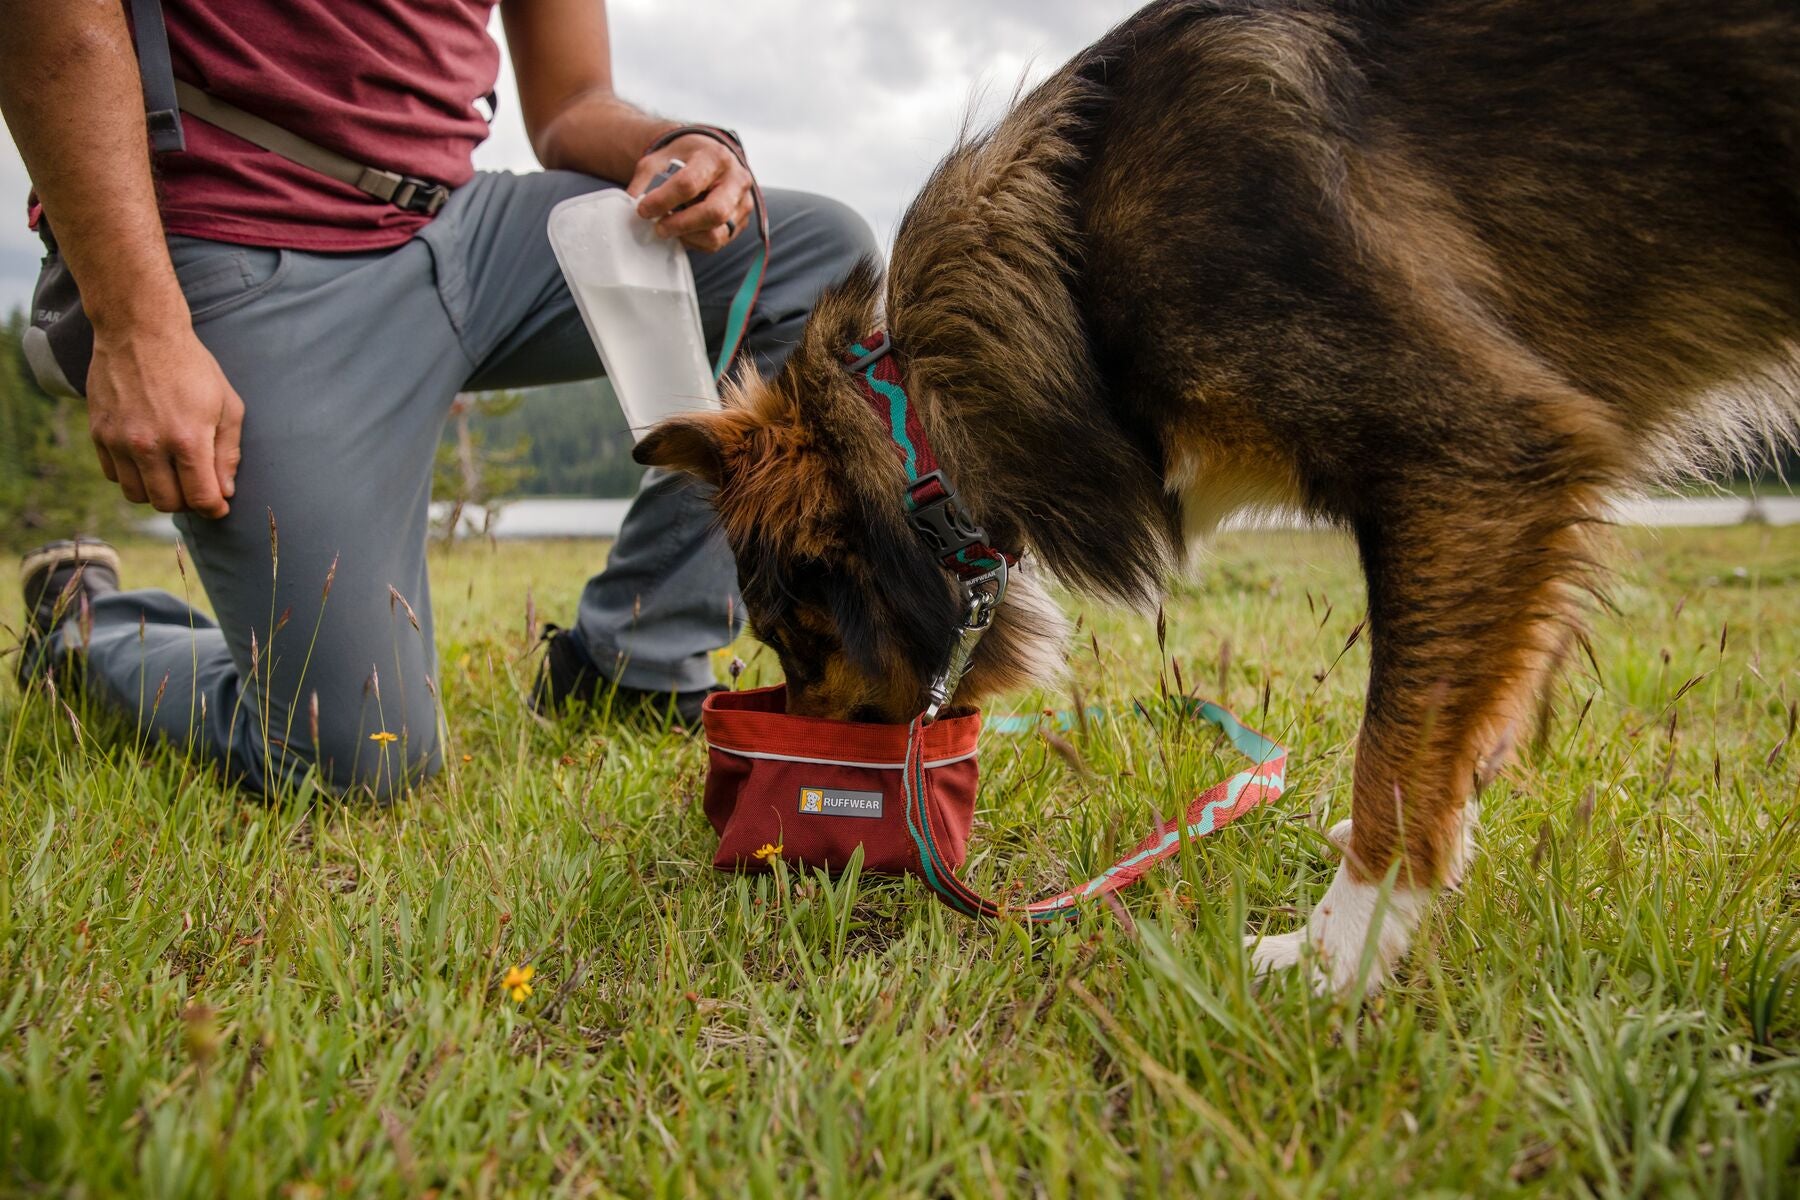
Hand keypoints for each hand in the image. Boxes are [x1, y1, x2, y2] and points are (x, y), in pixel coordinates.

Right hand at [85, 315, 244, 517]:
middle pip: (167, 503)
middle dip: (187, 502)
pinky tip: (147, 460)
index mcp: (188, 439)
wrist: (140, 332)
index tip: (219, 506)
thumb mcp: (227, 405)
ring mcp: (119, 441)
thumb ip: (228, 452)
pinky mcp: (98, 433)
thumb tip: (225, 491)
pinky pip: (114, 476)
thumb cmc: (192, 367)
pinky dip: (132, 476)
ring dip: (157, 492)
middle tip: (196, 487)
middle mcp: (149, 445)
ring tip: (171, 475)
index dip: (214, 508)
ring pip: (137, 495)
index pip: (201, 498)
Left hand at [626, 131, 753, 252]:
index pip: (689, 183)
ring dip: (687, 236)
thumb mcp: (661, 158)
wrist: (708, 157)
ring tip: (669, 228)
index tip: (643, 209)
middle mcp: (736, 179)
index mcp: (716, 156)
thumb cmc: (685, 157)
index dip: (663, 200)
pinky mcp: (741, 222)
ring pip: (717, 234)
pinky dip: (696, 241)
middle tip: (658, 227)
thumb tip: (633, 203)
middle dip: (680, 224)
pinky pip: (718, 242)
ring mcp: (743, 203)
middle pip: (713, 212)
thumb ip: (647, 179)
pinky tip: (683, 231)